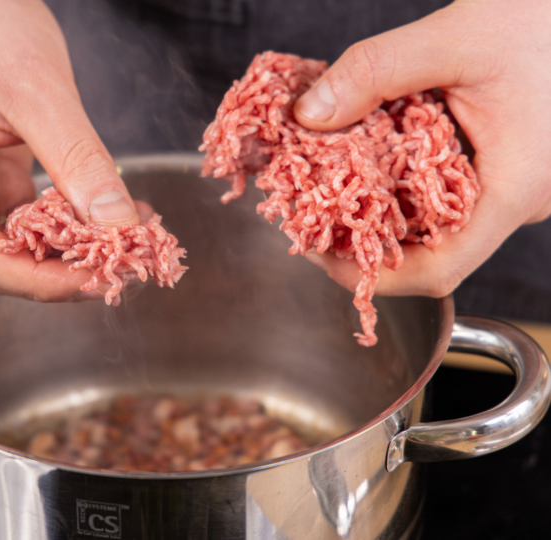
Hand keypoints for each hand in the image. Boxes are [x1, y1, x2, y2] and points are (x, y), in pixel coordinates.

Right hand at [0, 0, 138, 300]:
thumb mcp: (41, 91)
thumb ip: (80, 163)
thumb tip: (116, 222)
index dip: (42, 280)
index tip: (100, 280)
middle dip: (55, 274)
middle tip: (117, 268)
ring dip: (57, 258)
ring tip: (115, 245)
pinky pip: (8, 230)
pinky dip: (53, 235)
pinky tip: (94, 223)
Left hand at [293, 0, 550, 296]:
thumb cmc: (536, 19)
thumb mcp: (450, 39)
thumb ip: (374, 73)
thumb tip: (309, 115)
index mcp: (517, 187)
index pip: (439, 269)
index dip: (373, 274)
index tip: (320, 252)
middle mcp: (520, 200)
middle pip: (432, 254)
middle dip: (366, 243)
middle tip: (313, 217)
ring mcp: (515, 189)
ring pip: (438, 228)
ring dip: (382, 215)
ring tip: (332, 193)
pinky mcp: (506, 172)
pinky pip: (448, 199)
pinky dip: (403, 190)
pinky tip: (371, 166)